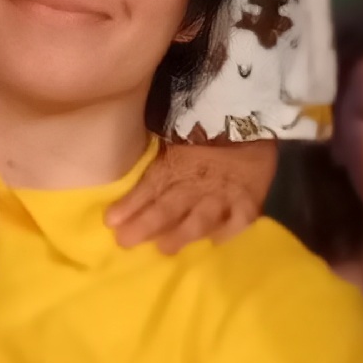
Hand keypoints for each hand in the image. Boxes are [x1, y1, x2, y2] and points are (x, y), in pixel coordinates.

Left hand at [107, 138, 276, 251]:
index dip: (129, 205)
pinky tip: (214, 242)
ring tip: (164, 248)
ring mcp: (224, 195)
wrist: (253, 113)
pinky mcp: (249, 201)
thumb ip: (159, 155)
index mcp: (177, 164)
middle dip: (144, 226)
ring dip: (180, 235)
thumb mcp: (176, 133)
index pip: (149, 188)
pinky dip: (225, 233)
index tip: (110, 221)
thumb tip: (128, 163)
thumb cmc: (207, 123)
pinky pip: (237, 222)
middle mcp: (197, 184)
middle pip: (168, 209)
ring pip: (199, 220)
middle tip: (125, 242)